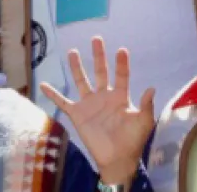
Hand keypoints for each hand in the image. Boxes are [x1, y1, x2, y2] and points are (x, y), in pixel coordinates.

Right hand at [40, 38, 154, 185]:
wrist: (117, 158)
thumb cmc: (133, 139)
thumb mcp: (144, 121)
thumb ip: (146, 105)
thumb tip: (151, 88)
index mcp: (121, 96)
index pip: (121, 75)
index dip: (121, 63)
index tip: (121, 49)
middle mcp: (104, 96)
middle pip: (100, 71)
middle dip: (98, 56)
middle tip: (96, 39)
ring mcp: (90, 104)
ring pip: (82, 81)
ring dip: (77, 67)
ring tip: (72, 51)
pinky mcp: (77, 115)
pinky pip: (63, 102)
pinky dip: (53, 94)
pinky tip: (44, 84)